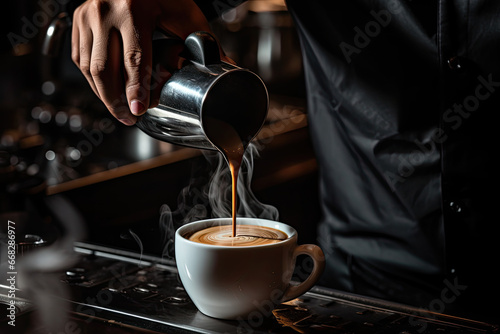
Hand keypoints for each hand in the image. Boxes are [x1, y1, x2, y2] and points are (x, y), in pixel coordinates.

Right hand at [71, 0, 211, 124]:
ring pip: (88, 67)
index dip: (136, 90)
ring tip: (119, 110)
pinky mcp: (79, 20)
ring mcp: (87, 15)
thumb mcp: (185, 14)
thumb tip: (227, 66)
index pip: (134, 59)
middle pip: (104, 69)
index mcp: (134, 9)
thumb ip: (203, 41)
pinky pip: (80, 58)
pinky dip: (92, 80)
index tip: (138, 111)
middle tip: (129, 118)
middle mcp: (105, 11)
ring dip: (102, 94)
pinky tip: (106, 91)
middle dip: (115, 101)